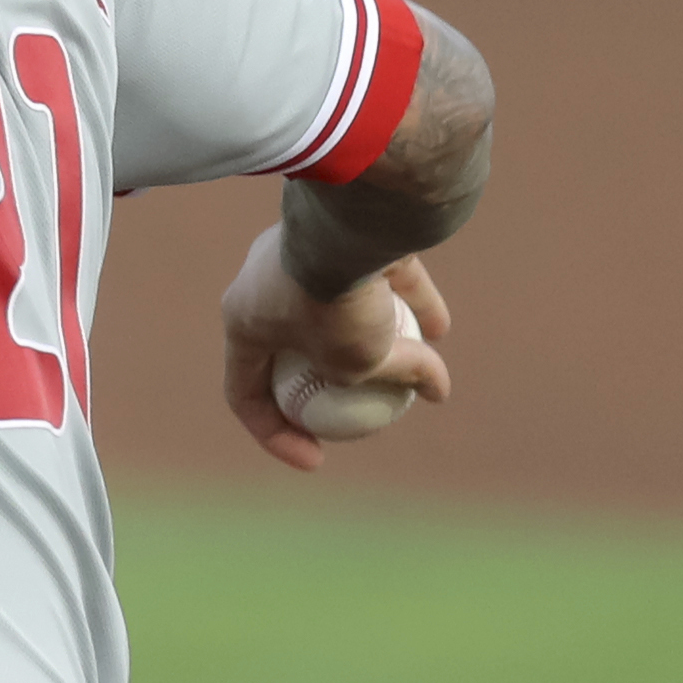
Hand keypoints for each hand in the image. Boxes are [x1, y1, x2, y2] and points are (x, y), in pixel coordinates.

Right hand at [220, 226, 452, 471]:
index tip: (318, 459)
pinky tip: (439, 327)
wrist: (351, 222)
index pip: (245, 391)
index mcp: (243, 322)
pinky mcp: (342, 235)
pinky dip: (403, 303)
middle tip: (357, 407)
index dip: (276, 435)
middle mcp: (264, 285)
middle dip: (322, 379)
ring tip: (409, 366)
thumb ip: (392, 376)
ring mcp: (302, 254)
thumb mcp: (359, 361)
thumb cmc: (337, 302)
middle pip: (289, 345)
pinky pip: (374, 277)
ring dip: (371, 339)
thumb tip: (435, 388)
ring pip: (335, 308)